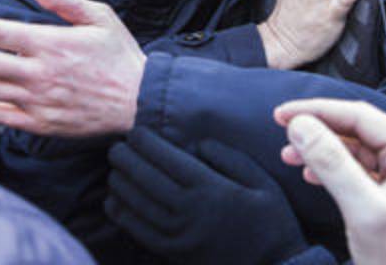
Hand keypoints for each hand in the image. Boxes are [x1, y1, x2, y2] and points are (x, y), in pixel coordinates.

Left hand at [106, 128, 307, 264]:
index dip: (146, 143)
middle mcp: (190, 212)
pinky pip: (139, 232)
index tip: (135, 132)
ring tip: (113, 169)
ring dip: (120, 184)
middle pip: (146, 179)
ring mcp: (179, 236)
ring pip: (138, 205)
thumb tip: (198, 144)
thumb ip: (230, 158)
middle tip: (115, 147)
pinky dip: (122, 215)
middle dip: (126, 160)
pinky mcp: (174, 255)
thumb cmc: (272, 223)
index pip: (167, 159)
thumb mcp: (263, 184)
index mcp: (211, 190)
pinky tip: (114, 201)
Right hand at [275, 99, 385, 264]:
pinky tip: (313, 174)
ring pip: (360, 148)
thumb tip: (300, 125)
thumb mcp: (364, 212)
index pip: (359, 115)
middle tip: (283, 133)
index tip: (281, 115)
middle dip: (318, 130)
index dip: (316, 111)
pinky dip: (338, 168)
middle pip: (359, 129)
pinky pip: (367, 169)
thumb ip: (331, 163)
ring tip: (291, 156)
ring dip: (324, 150)